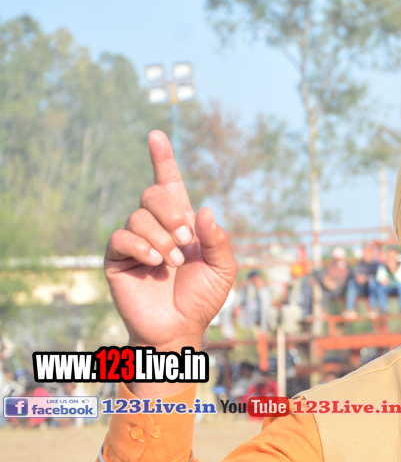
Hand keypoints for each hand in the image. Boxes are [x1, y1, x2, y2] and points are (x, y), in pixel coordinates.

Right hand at [104, 131, 236, 352]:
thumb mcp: (223, 268)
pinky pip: (122, 238)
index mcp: (182, 222)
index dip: (163, 158)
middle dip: (171, 213)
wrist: (180, 327)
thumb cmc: (202, 297)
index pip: (169, 183)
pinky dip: (142, 247)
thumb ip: (218, 239)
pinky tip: (154, 263)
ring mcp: (135, 240)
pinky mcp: (117, 258)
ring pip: (138, 216)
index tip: (156, 134)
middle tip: (185, 240)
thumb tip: (203, 210)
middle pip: (153, 193)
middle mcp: (156, 226)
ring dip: (161, 238)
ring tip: (172, 262)